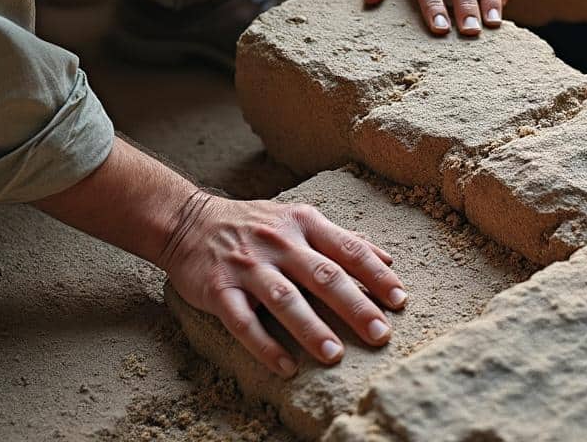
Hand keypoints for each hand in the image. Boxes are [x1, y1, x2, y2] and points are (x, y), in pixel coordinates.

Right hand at [161, 192, 406, 376]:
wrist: (187, 221)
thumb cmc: (254, 225)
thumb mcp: (299, 219)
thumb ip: (341, 240)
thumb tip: (388, 259)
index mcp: (303, 224)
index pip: (347, 249)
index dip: (376, 275)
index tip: (399, 301)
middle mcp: (278, 242)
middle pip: (323, 276)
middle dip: (354, 306)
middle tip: (379, 334)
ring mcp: (247, 266)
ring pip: (285, 299)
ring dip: (311, 329)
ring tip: (334, 355)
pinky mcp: (218, 289)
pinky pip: (243, 322)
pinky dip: (265, 346)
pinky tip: (286, 367)